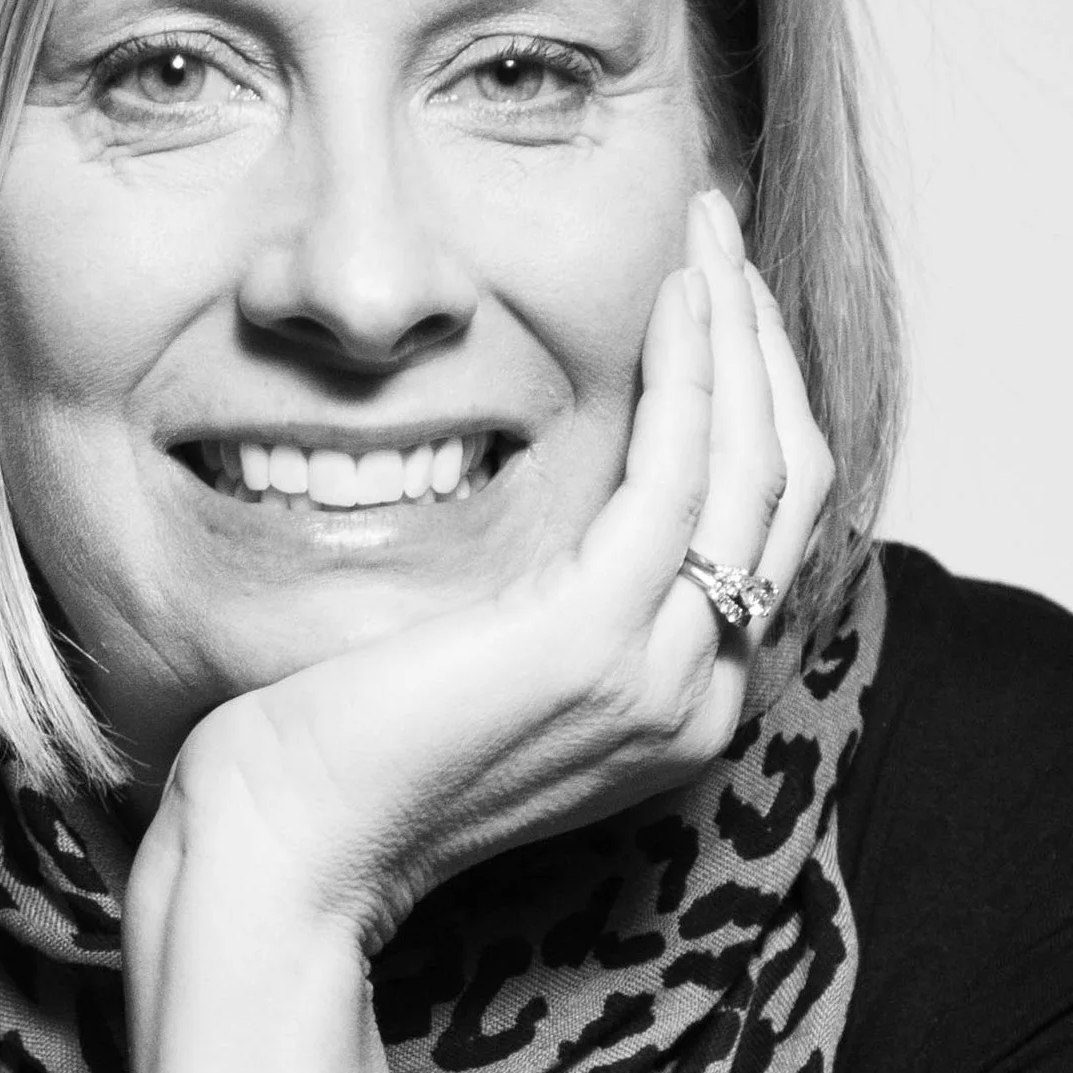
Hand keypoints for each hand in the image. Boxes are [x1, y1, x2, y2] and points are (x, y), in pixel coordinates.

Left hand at [142, 187, 834, 954]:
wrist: (284, 848)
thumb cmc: (338, 753)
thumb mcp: (476, 655)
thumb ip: (546, 589)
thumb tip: (558, 481)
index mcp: (679, 706)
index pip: (764, 525)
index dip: (755, 393)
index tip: (711, 291)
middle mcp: (700, 699)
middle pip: (788, 486)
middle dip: (764, 340)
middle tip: (715, 228)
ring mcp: (662, 675)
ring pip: (760, 465)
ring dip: (739, 326)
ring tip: (702, 224)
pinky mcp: (598, 637)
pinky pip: (684, 468)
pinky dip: (692, 366)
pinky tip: (671, 289)